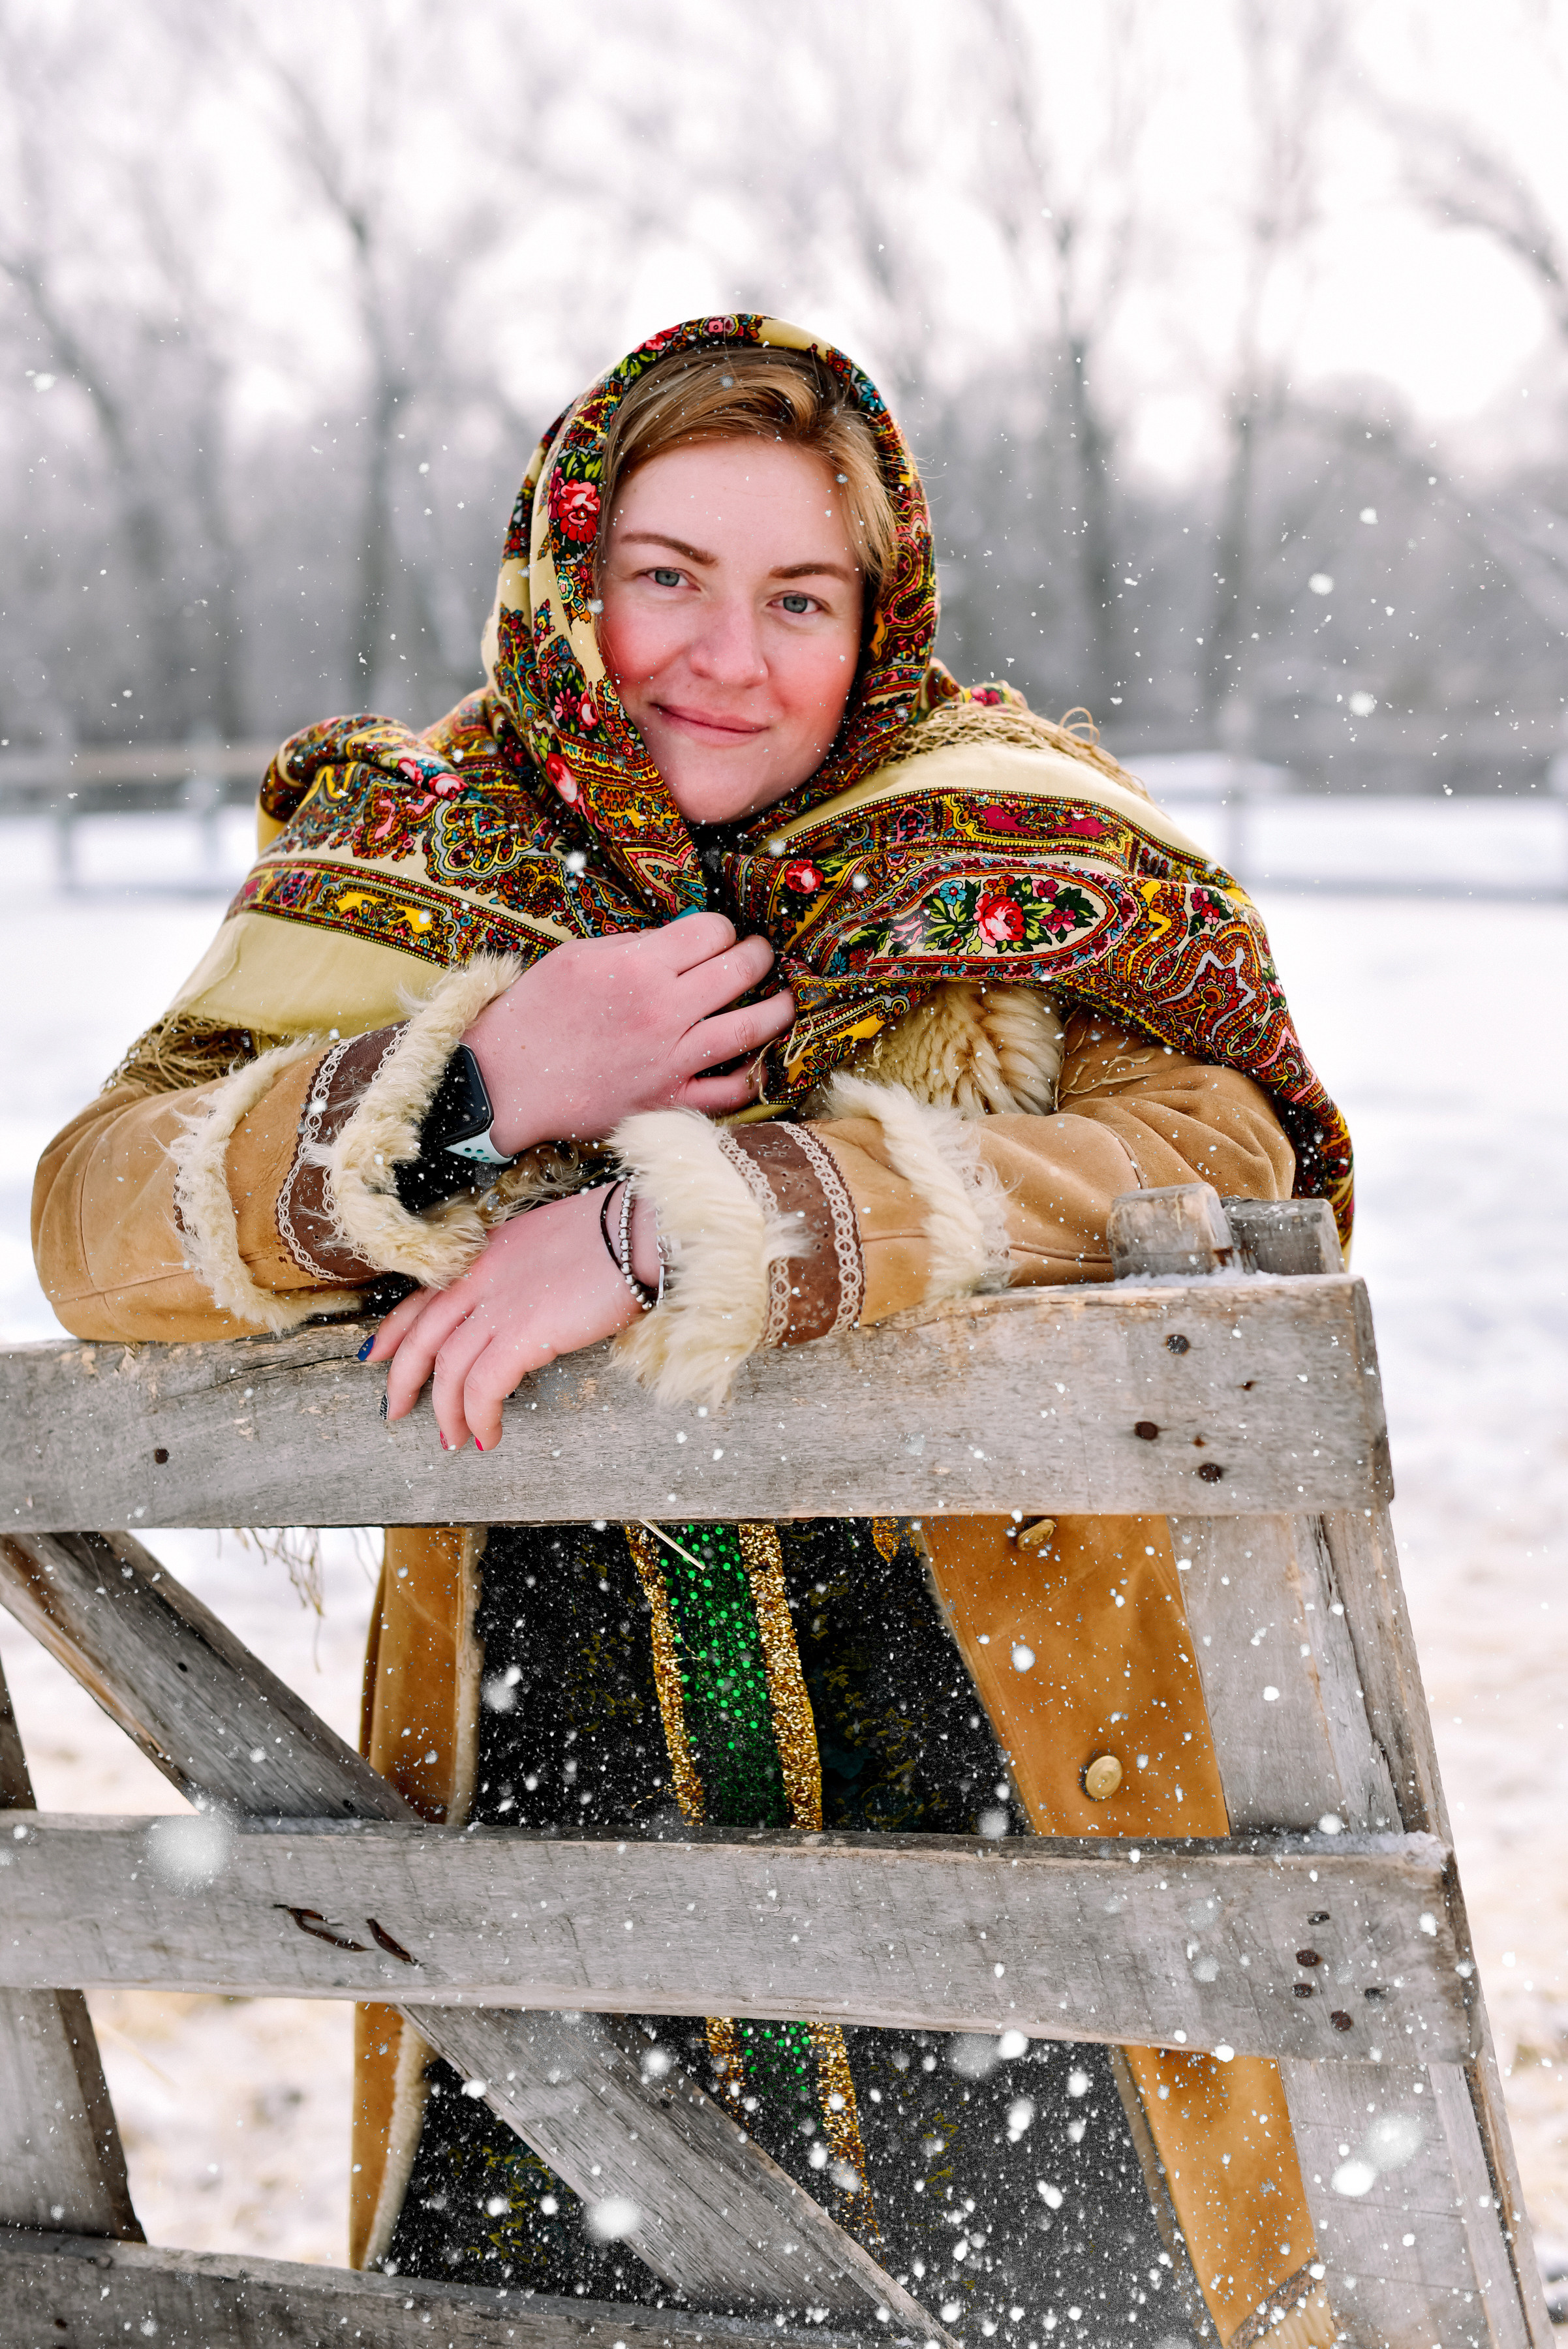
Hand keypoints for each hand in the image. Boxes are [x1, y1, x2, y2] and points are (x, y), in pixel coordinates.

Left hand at [363, 1184, 659, 1451]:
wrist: (642, 1229)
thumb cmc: (613, 1235)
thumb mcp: (548, 1241)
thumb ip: (522, 1270)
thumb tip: (524, 1306)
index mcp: (484, 1253)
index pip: (422, 1295)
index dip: (394, 1331)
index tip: (375, 1356)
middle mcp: (481, 1277)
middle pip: (422, 1336)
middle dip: (403, 1380)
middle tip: (395, 1412)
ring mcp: (500, 1305)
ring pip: (448, 1369)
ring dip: (447, 1412)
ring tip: (455, 1440)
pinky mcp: (524, 1333)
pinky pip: (484, 1388)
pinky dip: (479, 1417)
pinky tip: (488, 1435)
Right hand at [463, 914, 793, 1155]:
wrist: (505, 1082)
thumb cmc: (533, 1015)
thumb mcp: (577, 957)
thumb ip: (633, 945)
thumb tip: (678, 939)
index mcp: (639, 967)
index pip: (712, 931)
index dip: (722, 928)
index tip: (719, 935)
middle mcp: (664, 1010)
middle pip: (740, 970)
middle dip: (759, 956)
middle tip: (761, 955)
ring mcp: (672, 1059)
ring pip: (752, 1027)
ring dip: (778, 1008)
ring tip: (784, 999)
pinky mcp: (670, 1100)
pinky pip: (730, 1091)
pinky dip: (751, 1076)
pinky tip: (757, 1060)